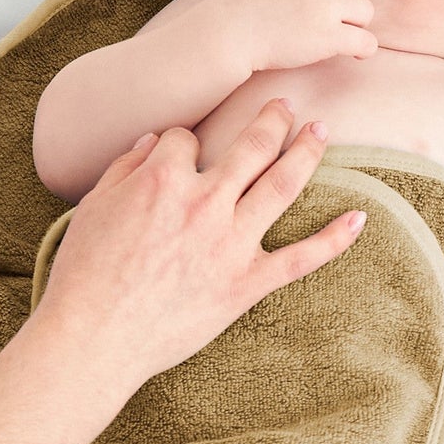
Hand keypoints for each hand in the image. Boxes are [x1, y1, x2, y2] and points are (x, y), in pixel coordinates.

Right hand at [32, 98, 366, 395]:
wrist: (94, 338)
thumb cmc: (84, 275)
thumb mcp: (92, 208)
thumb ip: (124, 168)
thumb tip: (151, 142)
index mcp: (162, 179)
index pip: (186, 140)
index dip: (181, 144)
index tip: (179, 155)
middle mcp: (205, 202)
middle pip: (251, 145)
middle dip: (271, 119)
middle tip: (285, 105)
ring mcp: (231, 243)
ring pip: (283, 183)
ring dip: (306, 151)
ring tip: (320, 131)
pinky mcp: (247, 284)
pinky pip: (302, 257)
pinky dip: (335, 238)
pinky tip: (360, 217)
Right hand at [210, 0, 376, 72]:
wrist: (231, 33)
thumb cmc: (250, 6)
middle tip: (333, 14)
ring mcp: (325, 8)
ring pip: (365, 11)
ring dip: (356, 24)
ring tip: (338, 33)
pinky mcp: (328, 38)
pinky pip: (366, 42)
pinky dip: (364, 48)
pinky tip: (353, 52)